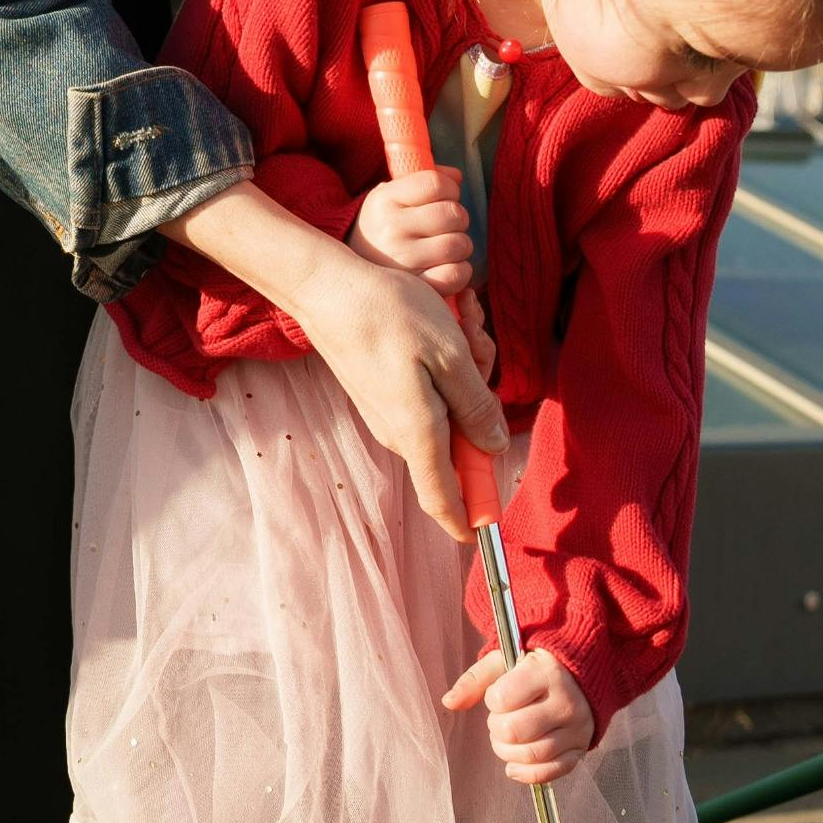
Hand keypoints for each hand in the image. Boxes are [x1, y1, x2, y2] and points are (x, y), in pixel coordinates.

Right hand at [279, 248, 502, 540]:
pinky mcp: (381, 395)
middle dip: (482, 408)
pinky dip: (445, 367)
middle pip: (457, 449)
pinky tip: (446, 325)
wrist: (329, 288)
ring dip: (465, 377)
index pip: (443, 498)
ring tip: (463, 323)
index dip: (468, 520)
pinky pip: (428, 397)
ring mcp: (387, 414)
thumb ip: (475, 405)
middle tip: (481, 345)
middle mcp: (399, 433)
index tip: (487, 534)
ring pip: (446, 416)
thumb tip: (494, 446)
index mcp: (418, 432)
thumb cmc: (390, 315)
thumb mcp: (450, 354)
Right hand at [351, 167, 473, 295]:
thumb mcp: (392, 196)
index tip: (444, 199)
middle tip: (446, 226)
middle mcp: (390, 229)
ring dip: (461, 245)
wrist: (355, 272)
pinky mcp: (415, 287)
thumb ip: (425, 180)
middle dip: (458, 218)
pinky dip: (461, 271)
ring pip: (459, 244)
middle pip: (453, 213)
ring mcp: (401, 261)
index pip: (436, 183)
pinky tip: (448, 267)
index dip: (450, 190)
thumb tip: (457, 177)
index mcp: (384, 200)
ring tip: (445, 246)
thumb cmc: (384, 227)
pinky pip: (455, 275)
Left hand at [444, 645, 592, 786]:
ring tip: (508, 739)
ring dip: (507, 752)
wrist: (583, 675)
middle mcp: (565, 702)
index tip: (500, 695)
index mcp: (546, 674)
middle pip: (514, 731)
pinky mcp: (580, 748)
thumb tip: (449, 702)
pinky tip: (514, 765)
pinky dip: (526, 774)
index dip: (492, 700)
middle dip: (497, 729)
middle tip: (501, 720)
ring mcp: (577, 728)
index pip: (502, 699)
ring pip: (531, 755)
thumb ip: (475, 680)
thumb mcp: (505, 662)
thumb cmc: (535, 668)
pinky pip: (550, 772)